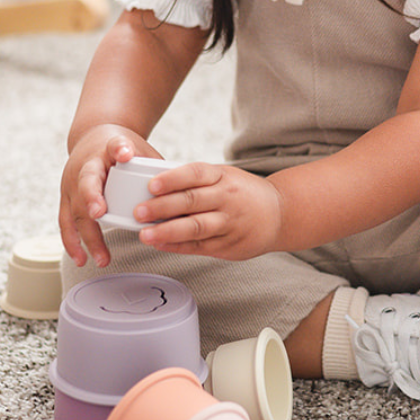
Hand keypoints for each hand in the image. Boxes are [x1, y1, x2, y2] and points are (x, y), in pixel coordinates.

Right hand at [59, 125, 159, 267]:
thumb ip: (153, 163)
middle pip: (86, 184)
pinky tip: (81, 259)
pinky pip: (67, 223)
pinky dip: (73, 243)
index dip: (119, 150)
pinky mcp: (67, 200)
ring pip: (74, 210)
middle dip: (91, 200)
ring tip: (99, 256)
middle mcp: (83, 166)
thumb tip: (182, 187)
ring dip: (85, 235)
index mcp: (105, 148)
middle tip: (99, 214)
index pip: (113, 145)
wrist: (92, 139)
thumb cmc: (118, 146)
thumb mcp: (137, 146)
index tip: (124, 154)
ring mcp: (71, 185)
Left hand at [135, 163, 284, 260]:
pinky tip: (161, 244)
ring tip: (145, 234)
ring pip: (196, 227)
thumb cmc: (244, 193)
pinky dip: (178, 246)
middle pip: (192, 201)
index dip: (173, 179)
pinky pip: (200, 246)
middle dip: (162, 207)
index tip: (152, 185)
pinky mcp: (229, 245)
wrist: (280, 213)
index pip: (196, 173)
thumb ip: (197, 182)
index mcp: (223, 177)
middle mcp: (227, 198)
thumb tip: (156, 187)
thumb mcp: (225, 177)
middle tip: (139, 211)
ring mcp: (229, 223)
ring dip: (168, 231)